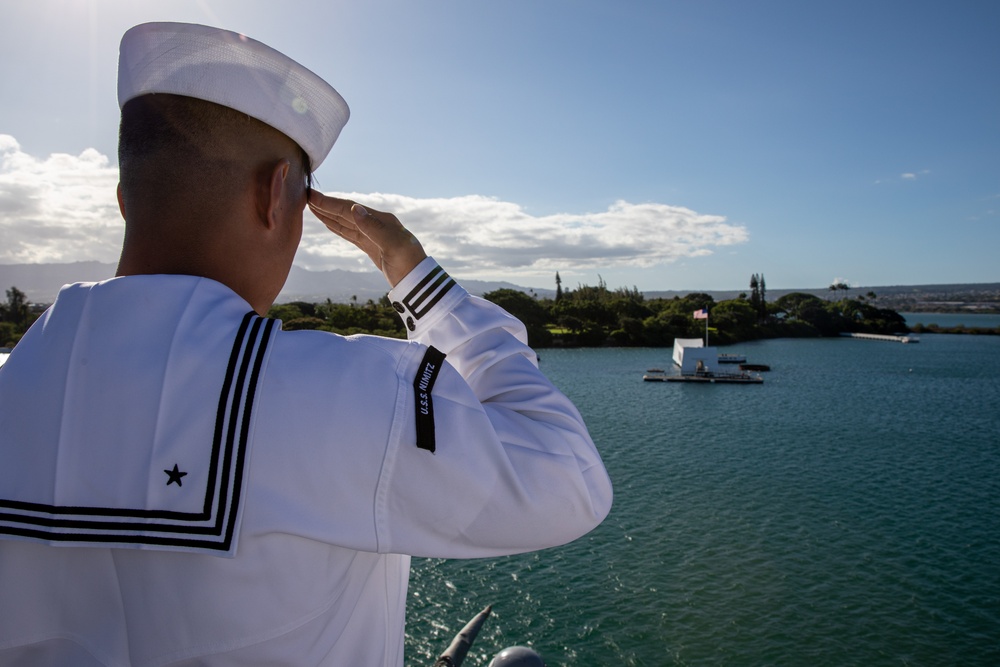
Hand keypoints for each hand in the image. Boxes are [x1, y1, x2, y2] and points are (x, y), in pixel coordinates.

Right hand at [308, 191, 426, 287]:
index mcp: (381, 220)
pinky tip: (329, 224)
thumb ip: (372, 227)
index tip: (311, 196)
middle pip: (346, 213)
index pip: (350, 209)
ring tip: (312, 208)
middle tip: (306, 197)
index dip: (330, 203)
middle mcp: (377, 224)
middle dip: (326, 206)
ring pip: (346, 223)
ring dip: (329, 216)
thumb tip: (353, 209)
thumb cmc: (409, 263)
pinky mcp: (372, 248)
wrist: (418, 283)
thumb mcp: (392, 244)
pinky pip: (351, 234)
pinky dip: (338, 228)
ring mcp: (374, 236)